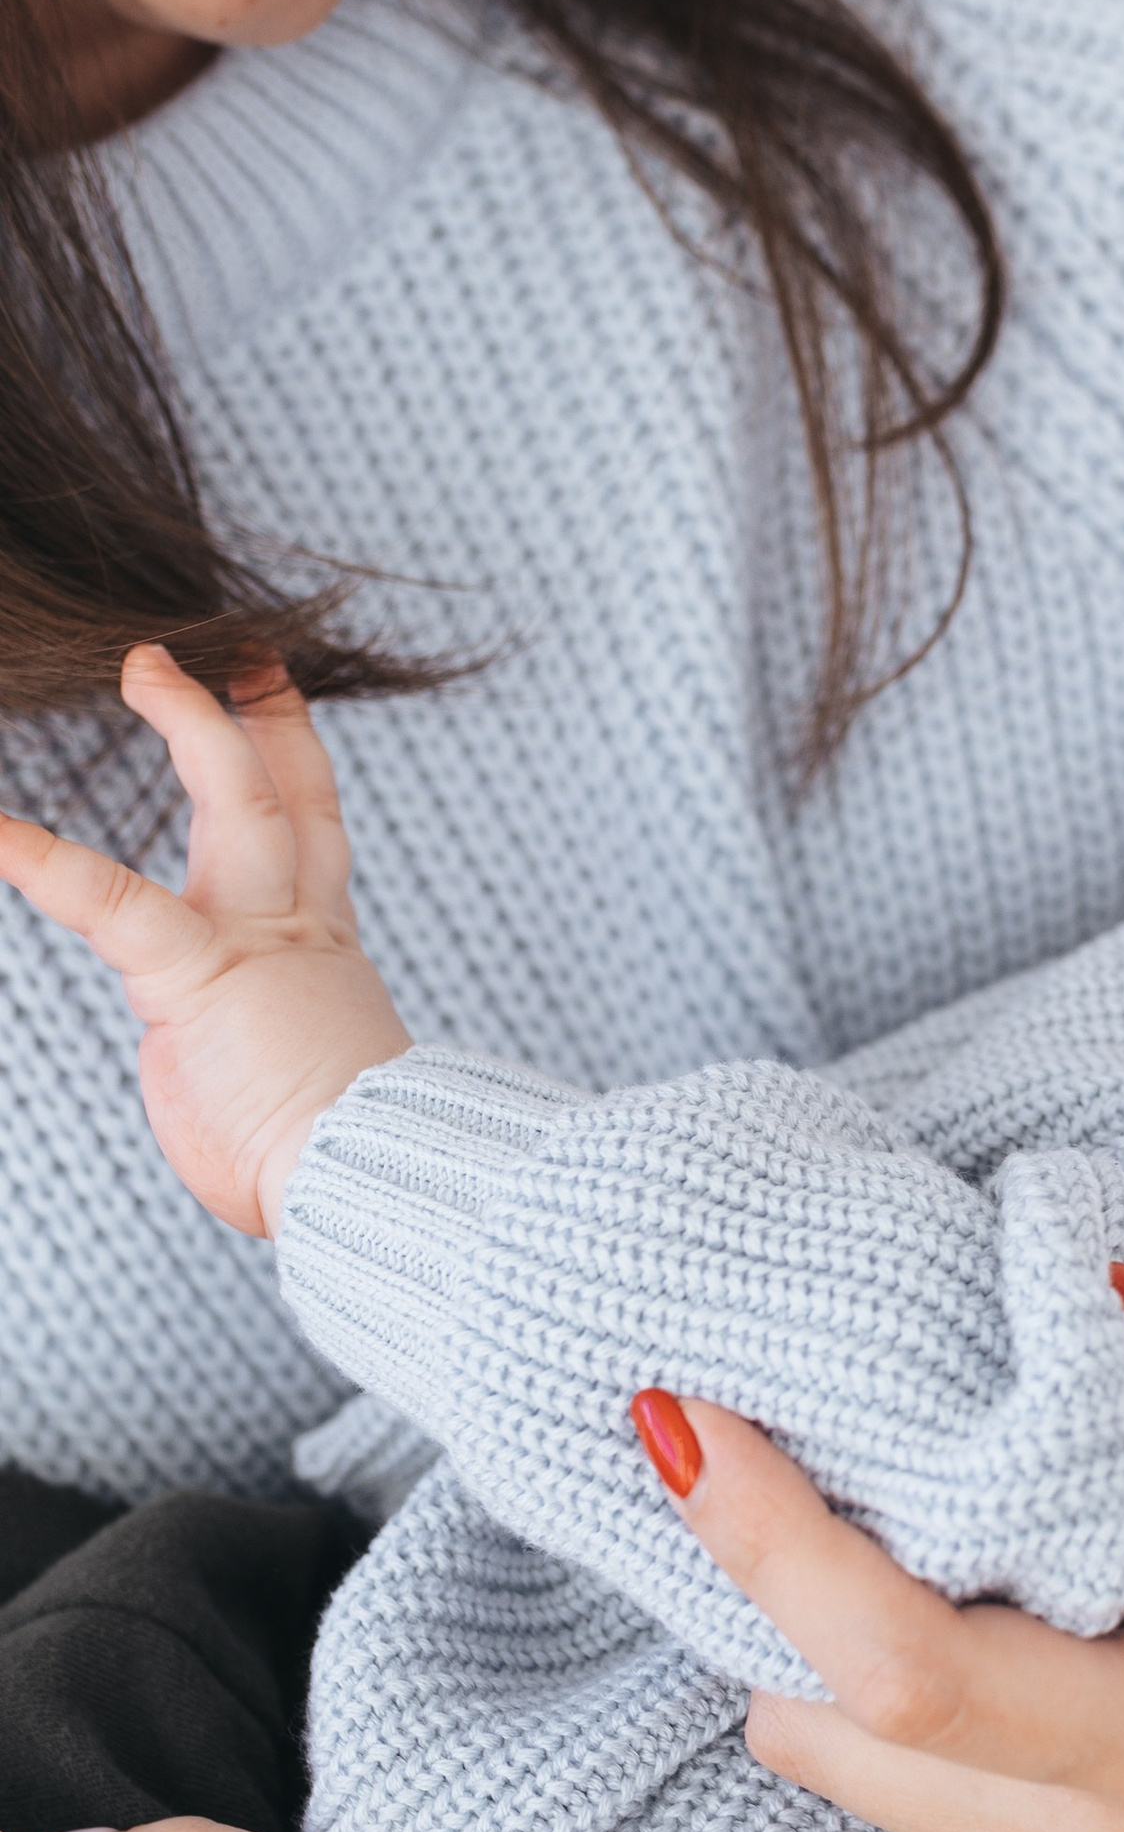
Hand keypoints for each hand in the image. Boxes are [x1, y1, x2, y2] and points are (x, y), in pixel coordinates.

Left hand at [0, 648, 407, 1237]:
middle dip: (260, 713)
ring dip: (193, 727)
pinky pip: (113, 899)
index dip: (290, 751)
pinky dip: (44, 859)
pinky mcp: (198, 978)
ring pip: (241, 805)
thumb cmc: (328, 1157)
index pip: (311, 828)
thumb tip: (214, 1051)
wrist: (371, 1186)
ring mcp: (255, 942)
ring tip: (144, 664)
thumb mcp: (289, 1078)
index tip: (269, 692)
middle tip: (234, 645)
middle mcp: (295, 925)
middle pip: (291, 792)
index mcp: (316, 947)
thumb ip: (243, 1037)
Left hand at [644, 1301, 1123, 1831]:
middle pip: (843, 1734)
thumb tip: (1123, 1285)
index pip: (904, 1674)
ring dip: (845, 1645)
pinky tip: (1018, 1602)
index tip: (683, 1416)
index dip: (769, 1548)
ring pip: (889, 1785)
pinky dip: (941, 1711)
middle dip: (766, 1582)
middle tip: (749, 1413)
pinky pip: (971, 1818)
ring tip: (873, 1480)